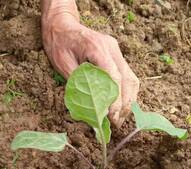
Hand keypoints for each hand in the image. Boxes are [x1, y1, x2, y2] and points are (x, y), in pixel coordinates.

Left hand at [41, 1, 139, 126]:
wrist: (62, 24)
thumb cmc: (59, 43)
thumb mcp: (62, 64)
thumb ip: (77, 83)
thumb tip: (91, 107)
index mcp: (97, 48)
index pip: (114, 77)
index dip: (115, 99)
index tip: (111, 115)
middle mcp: (111, 48)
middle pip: (127, 79)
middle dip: (124, 103)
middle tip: (117, 122)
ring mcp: (116, 50)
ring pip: (131, 78)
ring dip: (128, 99)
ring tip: (120, 117)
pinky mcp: (116, 55)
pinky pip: (128, 75)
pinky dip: (127, 92)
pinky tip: (122, 105)